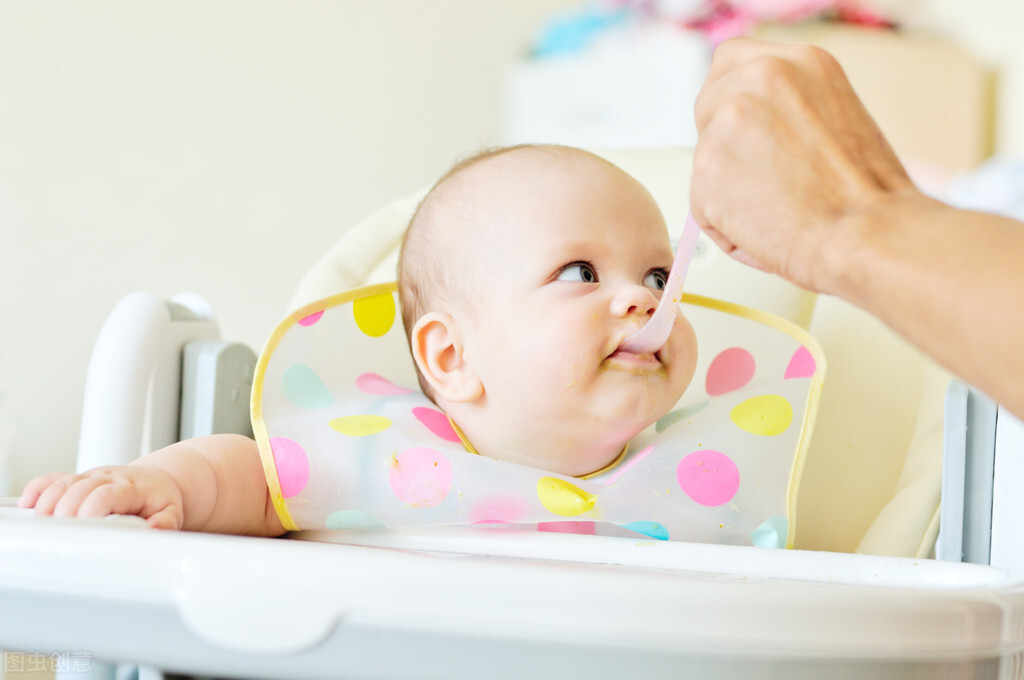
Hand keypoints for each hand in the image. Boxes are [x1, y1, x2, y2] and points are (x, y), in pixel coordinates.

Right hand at [18, 464, 184, 529]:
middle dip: (65, 510)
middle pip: (79, 488)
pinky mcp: (79, 479)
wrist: (159, 481)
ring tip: (44, 524)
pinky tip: (29, 503)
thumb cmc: (160, 500)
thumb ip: (165, 524)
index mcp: (131, 487)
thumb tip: (152, 530)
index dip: (91, 508)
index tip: (83, 525)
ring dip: (48, 502)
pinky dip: (39, 488)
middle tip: (60, 532)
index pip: (106, 493)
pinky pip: (55, 478)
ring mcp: (92, 477)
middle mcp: (108, 478)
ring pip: (63, 483)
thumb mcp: (171, 513)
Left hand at [690, 38, 917, 292]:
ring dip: (731, 192)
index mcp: (798, 62)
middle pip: (708, 106)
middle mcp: (760, 80)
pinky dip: (728, 227)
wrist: (870, 232)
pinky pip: (703, 206)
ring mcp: (728, 123)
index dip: (733, 101)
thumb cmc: (868, 194)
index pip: (732, 62)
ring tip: (781, 209)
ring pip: (706, 161)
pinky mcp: (707, 169)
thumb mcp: (837, 116)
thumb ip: (790, 108)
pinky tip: (768, 230)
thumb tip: (759, 127)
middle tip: (765, 180)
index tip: (745, 129)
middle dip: (725, 146)